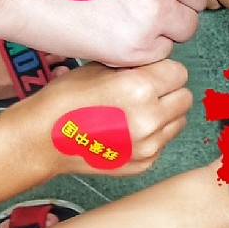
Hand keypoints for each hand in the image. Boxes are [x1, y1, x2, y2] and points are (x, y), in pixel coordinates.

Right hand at [14, 59, 191, 178]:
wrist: (43, 139)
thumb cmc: (65, 100)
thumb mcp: (100, 67)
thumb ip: (135, 66)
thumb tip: (156, 64)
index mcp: (141, 88)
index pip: (179, 72)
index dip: (164, 70)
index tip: (151, 73)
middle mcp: (150, 118)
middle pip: (184, 98)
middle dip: (169, 92)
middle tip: (146, 92)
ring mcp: (149, 145)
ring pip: (178, 122)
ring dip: (164, 115)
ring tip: (135, 112)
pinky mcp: (144, 163)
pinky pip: (163, 143)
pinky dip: (152, 136)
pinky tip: (127, 131)